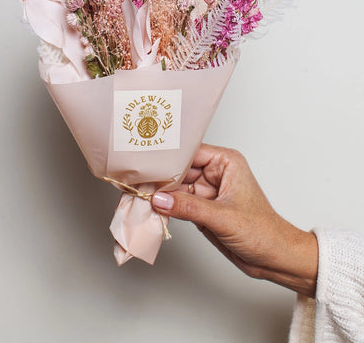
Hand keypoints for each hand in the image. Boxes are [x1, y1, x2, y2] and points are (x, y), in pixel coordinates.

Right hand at [152, 144, 317, 296]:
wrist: (274, 259)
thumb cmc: (263, 232)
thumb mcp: (223, 218)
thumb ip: (189, 207)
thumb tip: (159, 199)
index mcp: (226, 162)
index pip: (190, 152)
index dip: (169, 156)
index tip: (147, 160)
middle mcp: (215, 173)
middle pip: (180, 169)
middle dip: (160, 176)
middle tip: (136, 180)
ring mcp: (208, 191)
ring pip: (176, 187)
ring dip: (160, 193)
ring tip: (138, 193)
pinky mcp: (202, 208)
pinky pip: (178, 203)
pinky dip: (166, 207)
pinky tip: (150, 207)